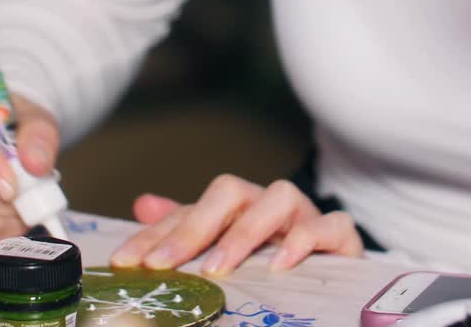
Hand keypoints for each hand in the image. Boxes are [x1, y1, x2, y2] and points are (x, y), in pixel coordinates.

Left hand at [109, 174, 363, 276]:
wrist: (336, 280)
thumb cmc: (276, 265)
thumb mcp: (224, 252)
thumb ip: (186, 228)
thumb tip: (143, 205)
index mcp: (237, 208)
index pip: (191, 211)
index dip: (157, 234)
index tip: (129, 261)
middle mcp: (268, 204)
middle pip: (230, 191)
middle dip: (194, 226)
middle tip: (166, 262)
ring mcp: (306, 216)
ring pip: (280, 195)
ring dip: (246, 231)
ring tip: (220, 267)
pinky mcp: (341, 237)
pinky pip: (331, 224)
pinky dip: (307, 239)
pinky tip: (281, 265)